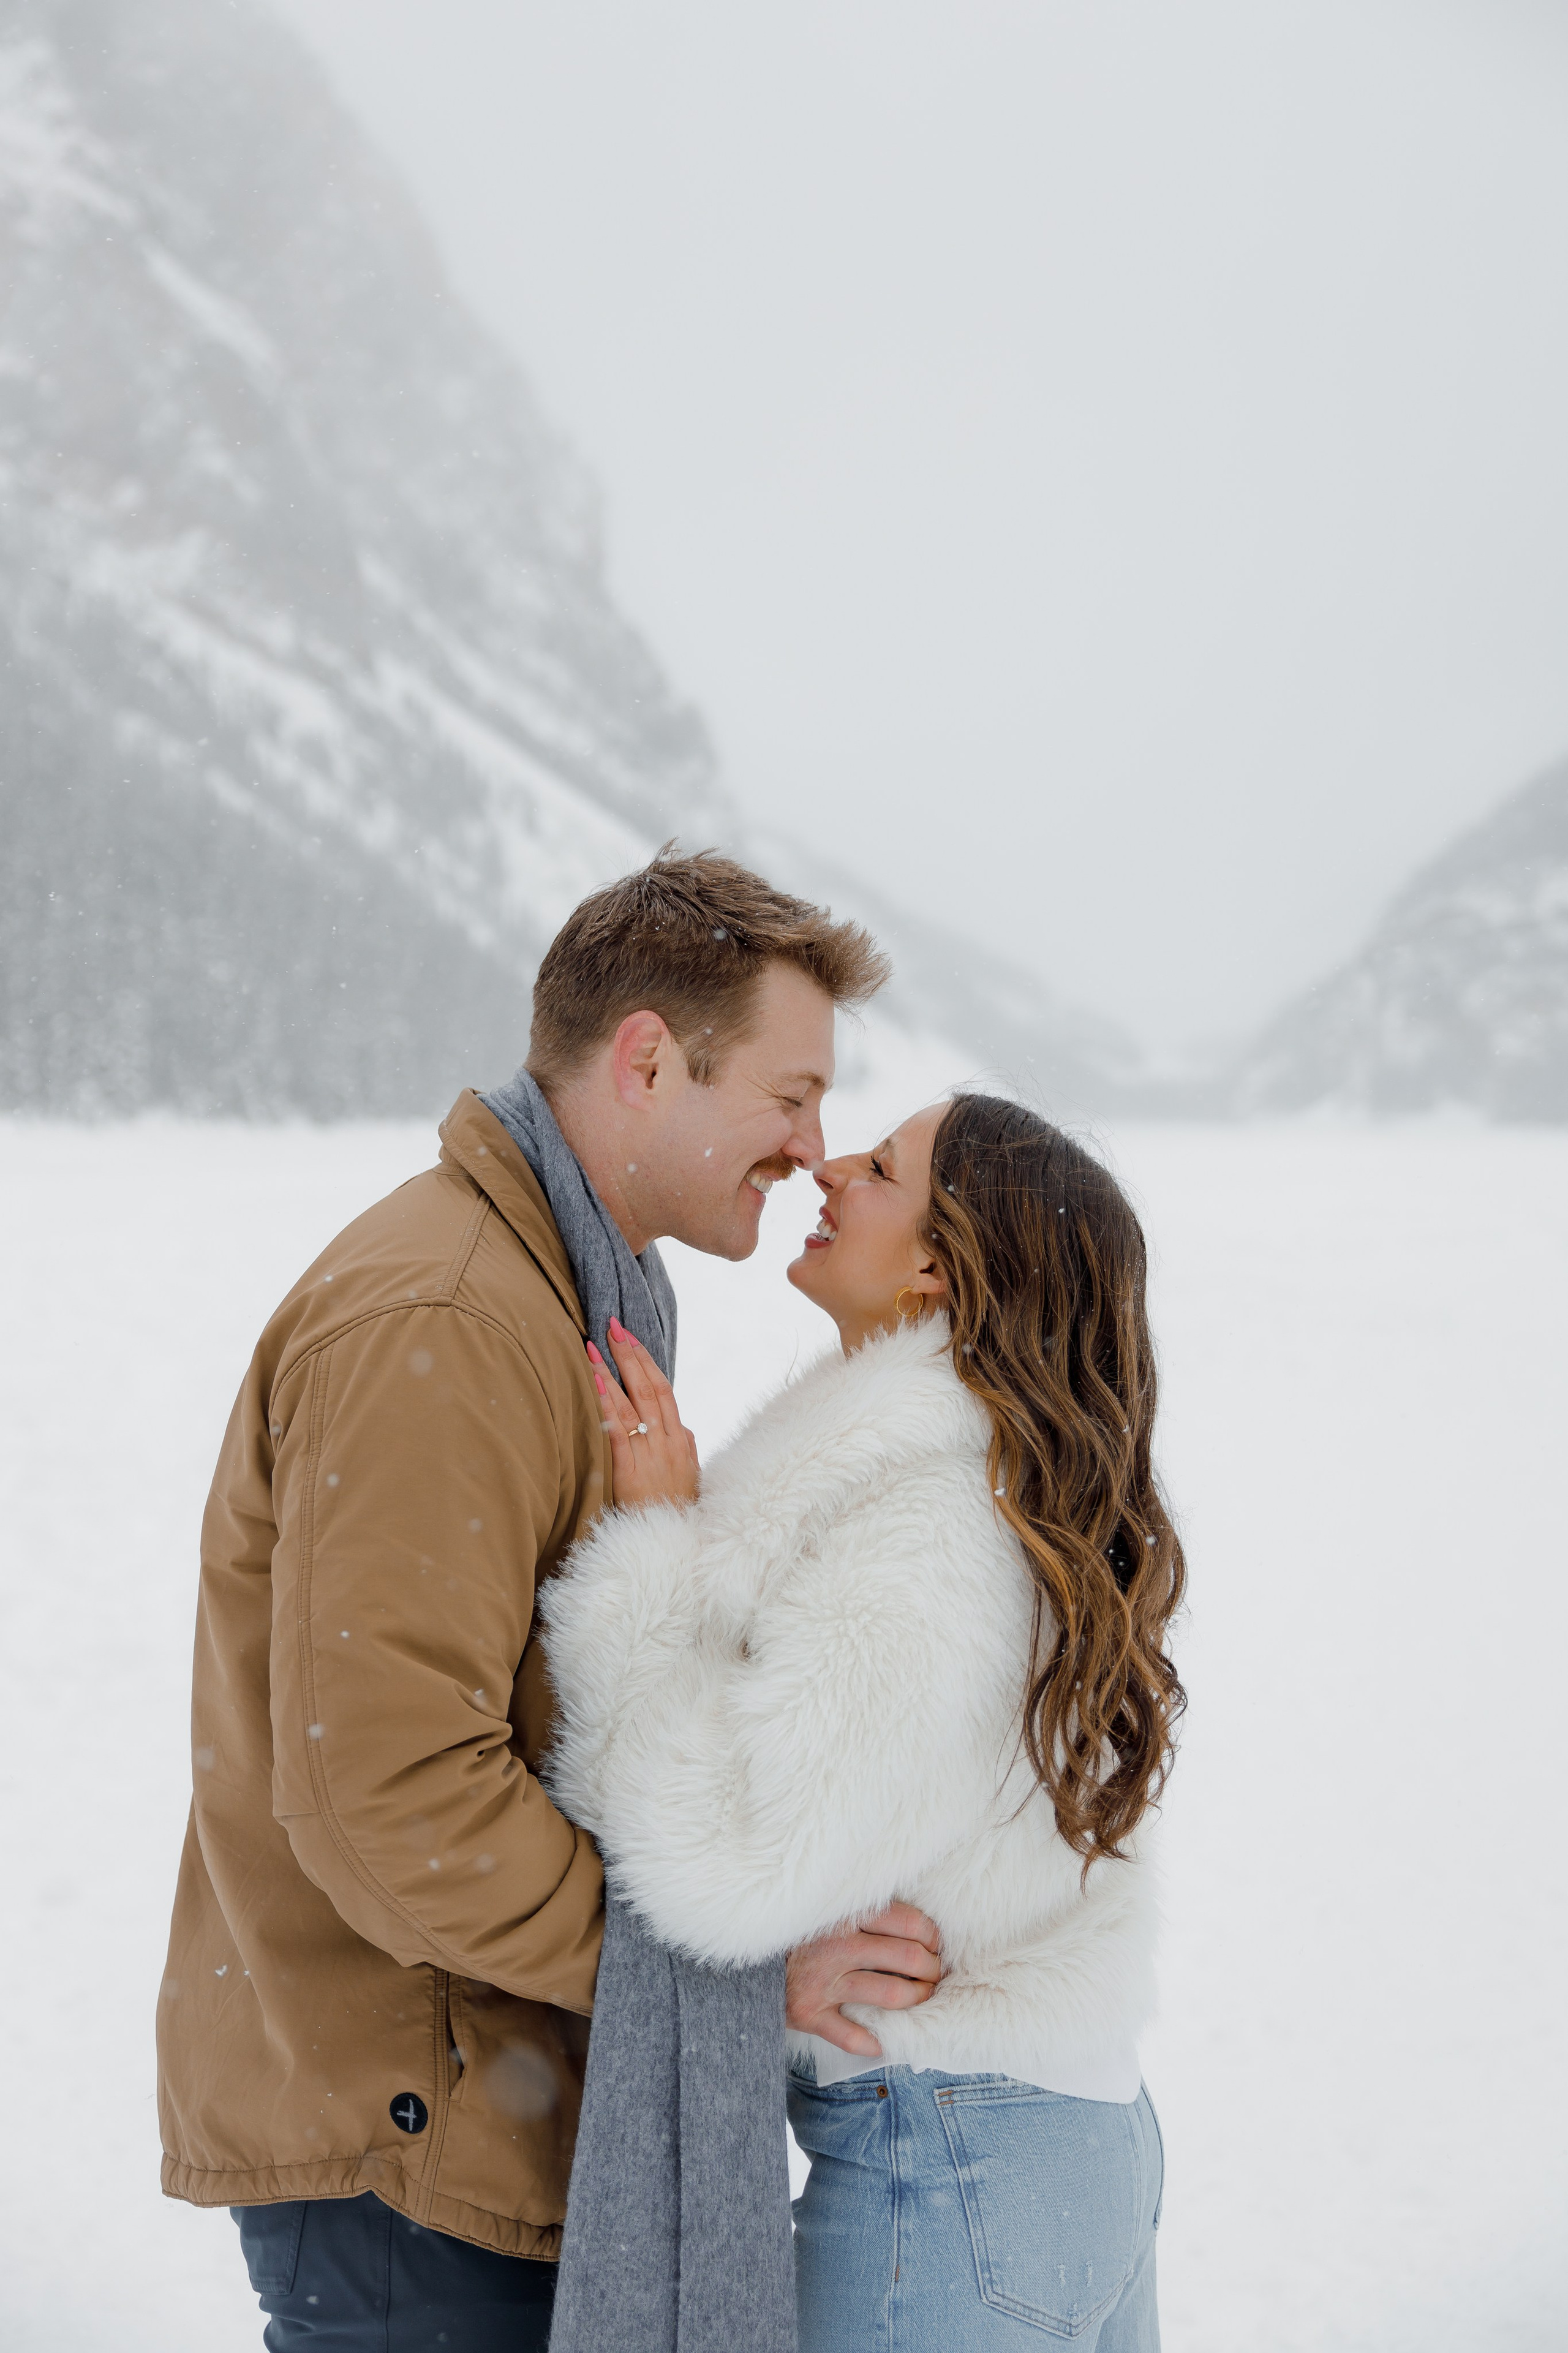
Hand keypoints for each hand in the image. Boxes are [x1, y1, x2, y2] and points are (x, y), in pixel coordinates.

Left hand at [590, 1318, 700, 1509]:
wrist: (676, 1545)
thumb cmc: (677, 1510)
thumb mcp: (689, 1474)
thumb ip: (683, 1446)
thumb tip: (679, 1425)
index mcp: (680, 1439)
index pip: (664, 1389)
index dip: (647, 1361)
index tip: (631, 1338)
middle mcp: (668, 1441)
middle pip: (649, 1388)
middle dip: (629, 1355)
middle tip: (611, 1326)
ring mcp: (651, 1456)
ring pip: (632, 1404)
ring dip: (611, 1372)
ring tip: (592, 1347)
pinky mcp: (631, 1473)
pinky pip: (618, 1433)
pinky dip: (606, 1405)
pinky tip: (594, 1384)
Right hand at [785, 1904, 942, 2057]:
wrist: (742, 1959)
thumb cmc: (793, 1930)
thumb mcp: (826, 1908)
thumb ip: (861, 1910)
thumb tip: (912, 1923)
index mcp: (843, 1914)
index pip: (906, 1921)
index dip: (931, 1935)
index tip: (934, 1943)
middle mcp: (835, 1946)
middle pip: (906, 1957)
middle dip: (931, 1968)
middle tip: (935, 1972)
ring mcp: (822, 1982)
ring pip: (890, 1994)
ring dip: (916, 1998)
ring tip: (922, 1997)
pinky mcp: (808, 2014)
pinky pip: (850, 2036)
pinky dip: (872, 2042)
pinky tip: (883, 2042)